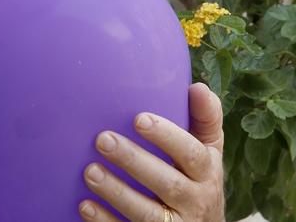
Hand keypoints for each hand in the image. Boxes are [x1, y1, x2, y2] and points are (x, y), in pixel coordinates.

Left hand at [79, 82, 224, 220]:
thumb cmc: (199, 180)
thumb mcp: (209, 152)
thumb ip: (205, 119)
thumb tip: (197, 87)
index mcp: (207, 172)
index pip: (190, 153)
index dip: (167, 136)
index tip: (139, 118)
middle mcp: (195, 201)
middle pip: (166, 182)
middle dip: (134, 161)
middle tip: (102, 139)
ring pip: (147, 213)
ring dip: (117, 193)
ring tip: (90, 171)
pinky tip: (85, 205)